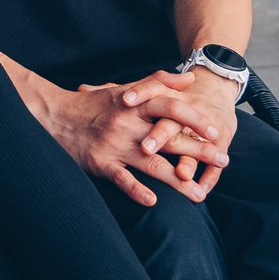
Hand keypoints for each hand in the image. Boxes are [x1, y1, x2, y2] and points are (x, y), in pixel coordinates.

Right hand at [39, 80, 228, 207]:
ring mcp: (115, 144)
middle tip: (223, 160)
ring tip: (199, 194)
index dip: (195, 119)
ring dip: (177, 181)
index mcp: (135, 104)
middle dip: (198, 150)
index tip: (216, 131)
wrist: (55, 116)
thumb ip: (159, 82)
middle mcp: (128, 123)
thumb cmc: (94, 104)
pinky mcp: (101, 163)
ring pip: (152, 163)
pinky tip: (153, 200)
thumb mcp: (126, 89)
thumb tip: (190, 79)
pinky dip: (136, 190)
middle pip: (169, 137)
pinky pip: (122, 179)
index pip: (171, 108)